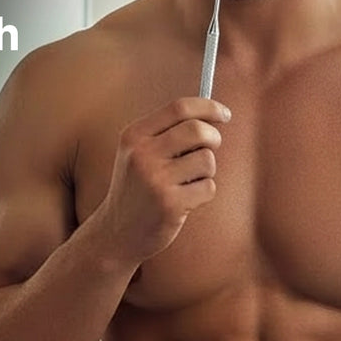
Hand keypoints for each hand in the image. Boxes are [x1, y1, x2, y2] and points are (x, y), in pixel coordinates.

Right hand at [92, 97, 229, 266]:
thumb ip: (167, 133)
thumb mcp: (138, 154)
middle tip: (211, 148)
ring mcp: (156, 180)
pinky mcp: (170, 204)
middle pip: (197, 130)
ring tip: (188, 181)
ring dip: (206, 171)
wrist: (116, 233)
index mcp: (134, 136)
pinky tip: (185, 201)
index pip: (179, 107)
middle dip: (214, 137)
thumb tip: (212, 116)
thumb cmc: (137, 189)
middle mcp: (142, 155)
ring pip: (207, 160)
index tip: (224, 113)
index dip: (208, 107)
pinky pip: (208, 187)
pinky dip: (203, 193)